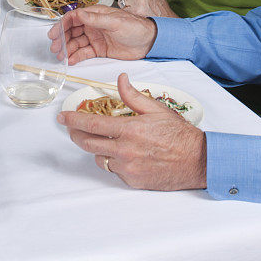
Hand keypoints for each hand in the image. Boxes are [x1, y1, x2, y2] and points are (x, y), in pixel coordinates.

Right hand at [48, 5, 155, 64]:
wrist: (149, 42)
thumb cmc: (135, 27)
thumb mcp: (115, 21)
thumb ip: (96, 19)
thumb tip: (79, 14)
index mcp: (96, 14)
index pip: (74, 18)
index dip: (62, 25)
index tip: (54, 34)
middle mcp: (93, 25)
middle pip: (72, 31)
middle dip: (62, 39)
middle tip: (55, 48)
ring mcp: (95, 37)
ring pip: (76, 43)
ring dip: (67, 49)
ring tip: (61, 57)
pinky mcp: (99, 49)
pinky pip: (84, 53)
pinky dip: (76, 57)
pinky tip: (71, 60)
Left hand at [58, 73, 206, 190]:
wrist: (197, 161)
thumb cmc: (179, 134)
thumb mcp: (156, 109)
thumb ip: (133, 95)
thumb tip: (121, 79)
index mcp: (129, 129)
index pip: (92, 124)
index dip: (74, 120)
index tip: (63, 117)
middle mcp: (125, 150)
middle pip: (88, 143)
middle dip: (76, 134)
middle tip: (72, 128)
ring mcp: (128, 168)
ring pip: (99, 158)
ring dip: (97, 149)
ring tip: (103, 140)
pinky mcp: (132, 181)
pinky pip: (114, 171)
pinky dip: (113, 161)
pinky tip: (123, 154)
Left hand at [119, 0, 177, 17]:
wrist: (166, 20)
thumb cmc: (158, 6)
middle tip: (137, 3)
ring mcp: (141, 0)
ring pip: (122, 0)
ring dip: (126, 5)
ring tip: (137, 8)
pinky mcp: (137, 10)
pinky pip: (123, 9)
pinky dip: (128, 13)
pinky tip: (137, 13)